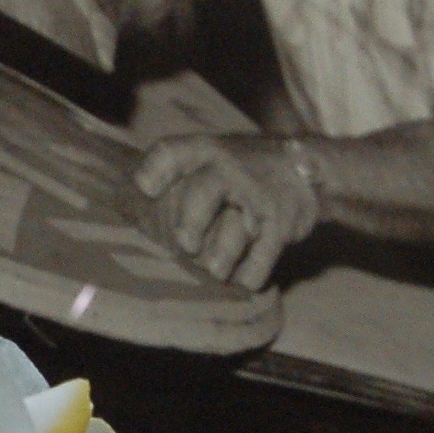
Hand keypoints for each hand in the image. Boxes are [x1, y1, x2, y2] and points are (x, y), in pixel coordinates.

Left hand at [134, 134, 319, 289]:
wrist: (309, 165)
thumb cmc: (241, 168)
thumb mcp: (209, 158)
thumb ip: (172, 176)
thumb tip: (124, 204)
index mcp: (203, 152)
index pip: (174, 152)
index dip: (157, 169)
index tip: (144, 187)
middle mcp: (230, 169)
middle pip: (204, 192)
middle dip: (191, 221)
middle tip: (185, 245)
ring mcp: (259, 194)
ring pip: (236, 228)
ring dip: (222, 255)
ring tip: (214, 271)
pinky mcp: (283, 221)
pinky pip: (265, 252)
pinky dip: (251, 273)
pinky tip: (242, 281)